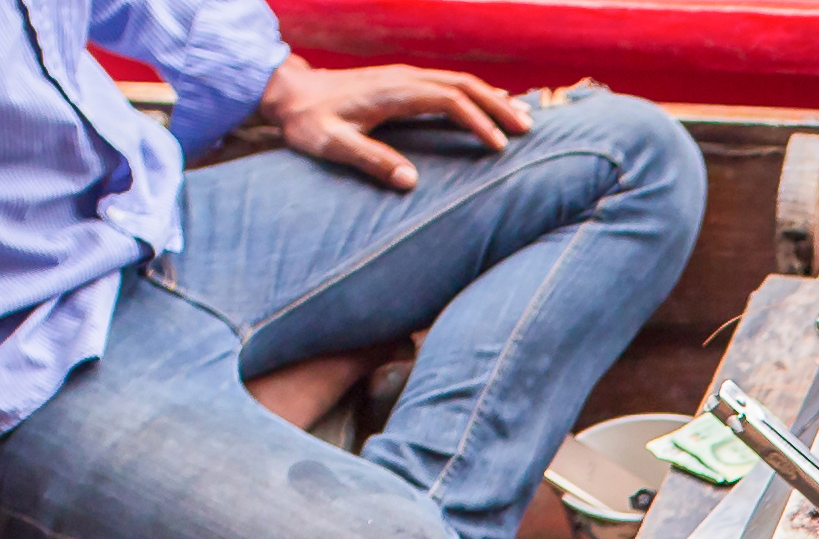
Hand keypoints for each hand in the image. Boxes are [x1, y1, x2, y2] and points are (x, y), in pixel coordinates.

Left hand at [258, 55, 529, 186]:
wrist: (291, 94)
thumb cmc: (309, 122)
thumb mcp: (332, 144)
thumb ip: (370, 159)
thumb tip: (410, 181)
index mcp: (393, 92)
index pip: (447, 99)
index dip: (476, 121)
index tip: (497, 146)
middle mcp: (404, 78)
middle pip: (463, 84)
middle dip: (497, 106)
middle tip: (527, 131)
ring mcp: (405, 77)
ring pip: (460, 81)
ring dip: (492, 99)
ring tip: (522, 120)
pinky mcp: (404, 83)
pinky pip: (449, 84)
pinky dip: (476, 95)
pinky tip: (493, 107)